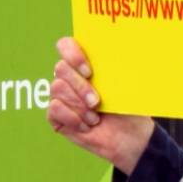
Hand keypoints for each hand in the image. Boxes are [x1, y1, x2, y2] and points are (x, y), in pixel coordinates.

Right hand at [47, 36, 153, 173]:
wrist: (128, 136)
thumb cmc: (127, 106)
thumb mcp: (125, 84)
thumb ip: (114, 66)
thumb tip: (116, 50)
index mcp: (85, 63)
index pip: (66, 45)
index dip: (73, 54)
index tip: (89, 71)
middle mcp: (69, 76)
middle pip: (61, 68)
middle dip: (80, 87)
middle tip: (96, 102)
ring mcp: (60, 95)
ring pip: (57, 88)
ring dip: (79, 105)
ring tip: (95, 117)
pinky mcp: (55, 115)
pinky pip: (54, 108)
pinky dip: (73, 118)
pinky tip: (86, 125)